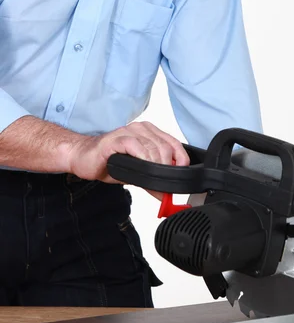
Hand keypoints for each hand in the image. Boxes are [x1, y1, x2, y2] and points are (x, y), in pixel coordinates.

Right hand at [66, 121, 189, 192]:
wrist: (83, 158)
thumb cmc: (108, 162)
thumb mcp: (135, 173)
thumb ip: (151, 178)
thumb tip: (166, 194)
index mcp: (149, 133)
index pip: (173, 143)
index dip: (181, 159)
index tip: (181, 175)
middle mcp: (141, 129)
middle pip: (165, 147)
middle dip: (167, 169)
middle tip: (163, 186)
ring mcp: (128, 131)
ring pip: (152, 147)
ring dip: (155, 168)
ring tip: (151, 182)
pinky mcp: (116, 138)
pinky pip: (135, 146)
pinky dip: (142, 160)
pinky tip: (140, 170)